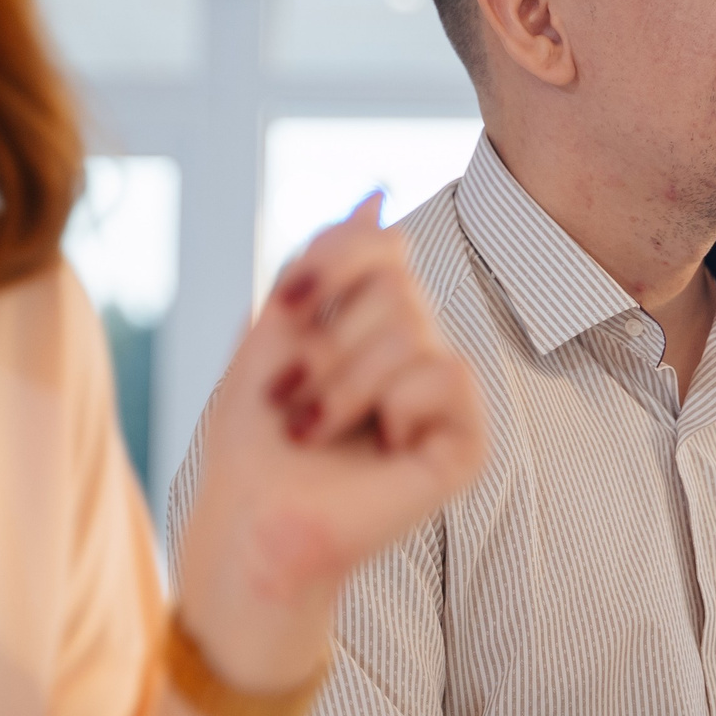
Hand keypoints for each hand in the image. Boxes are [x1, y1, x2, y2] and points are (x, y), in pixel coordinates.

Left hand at [175, 196, 487, 693]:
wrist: (251, 521)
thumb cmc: (254, 443)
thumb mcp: (273, 332)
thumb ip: (321, 262)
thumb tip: (376, 193)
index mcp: (373, 328)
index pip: (388, 247)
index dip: (336, 261)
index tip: (287, 306)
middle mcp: (416, 354)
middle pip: (399, 283)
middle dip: (328, 339)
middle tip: (293, 398)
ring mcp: (443, 400)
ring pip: (415, 328)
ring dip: (343, 381)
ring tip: (314, 429)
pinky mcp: (465, 441)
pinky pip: (447, 373)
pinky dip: (392, 406)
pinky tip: (378, 447)